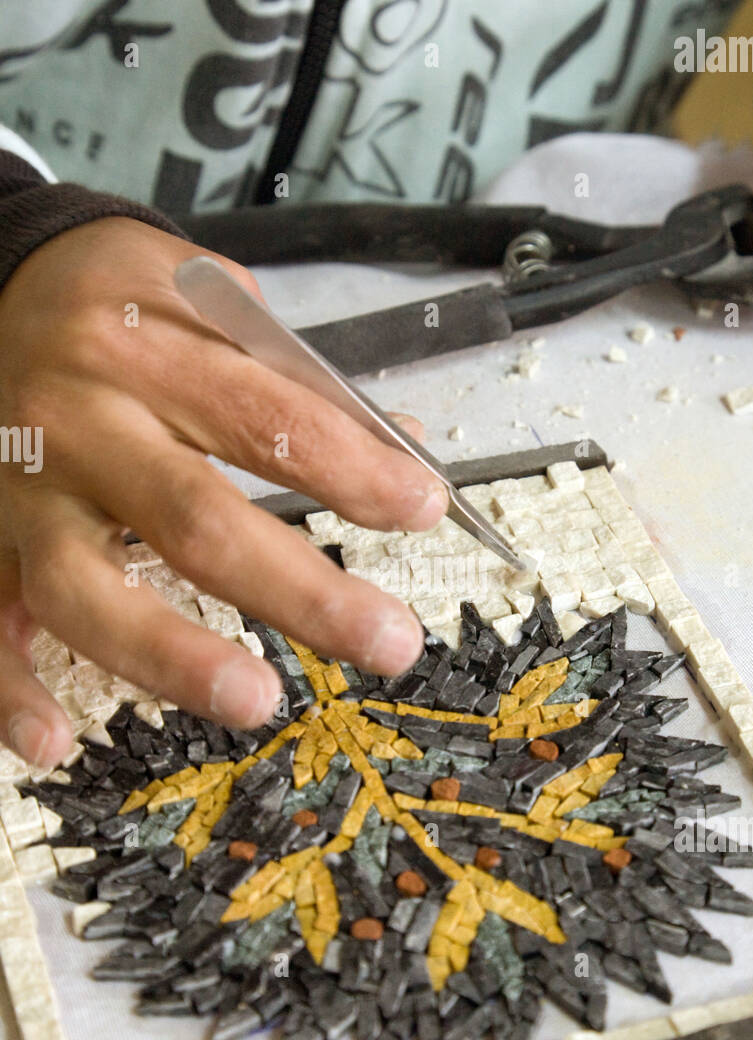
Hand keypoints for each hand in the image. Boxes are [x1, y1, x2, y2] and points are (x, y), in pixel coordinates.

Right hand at [0, 217, 446, 766]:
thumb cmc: (116, 298)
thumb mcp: (209, 297)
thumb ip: (298, 380)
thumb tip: (402, 454)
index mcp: (144, 349)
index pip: (268, 422)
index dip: (355, 471)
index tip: (423, 508)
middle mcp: (77, 422)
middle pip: (193, 521)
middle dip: (302, 592)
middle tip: (389, 642)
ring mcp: (22, 492)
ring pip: (86, 589)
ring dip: (172, 656)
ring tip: (257, 701)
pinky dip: (9, 691)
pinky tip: (54, 742)